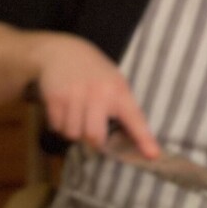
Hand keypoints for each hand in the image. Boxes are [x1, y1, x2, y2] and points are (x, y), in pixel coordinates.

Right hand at [31, 32, 158, 156]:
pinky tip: (63, 110)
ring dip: (73, 131)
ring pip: (73, 134)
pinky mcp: (54, 97)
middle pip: (94, 137)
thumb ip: (123, 109)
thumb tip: (131, 141)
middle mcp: (98, 93)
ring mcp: (74, 95)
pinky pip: (57, 126)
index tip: (152, 155)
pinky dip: (59, 124)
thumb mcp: (115, 83)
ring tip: (76, 116)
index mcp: (118, 91)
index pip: (134, 118)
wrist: (62, 52)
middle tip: (91, 130)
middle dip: (92, 140)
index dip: (144, 139)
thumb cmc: (94, 73)